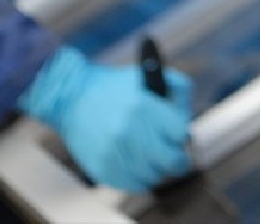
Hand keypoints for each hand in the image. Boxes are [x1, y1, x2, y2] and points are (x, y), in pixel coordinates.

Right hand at [17, 47, 192, 191]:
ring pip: (155, 176)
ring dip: (159, 168)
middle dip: (177, 157)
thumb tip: (187, 119)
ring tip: (152, 155)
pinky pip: (134, 185)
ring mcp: (114, 152)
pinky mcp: (102, 169)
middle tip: (175, 154)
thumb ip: (178, 90)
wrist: (72, 98)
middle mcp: (128, 131)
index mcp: (143, 106)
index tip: (178, 134)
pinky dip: (141, 178)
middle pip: (171, 160)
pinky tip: (138, 163)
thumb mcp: (149, 74)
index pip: (179, 134)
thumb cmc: (115, 86)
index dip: (181, 134)